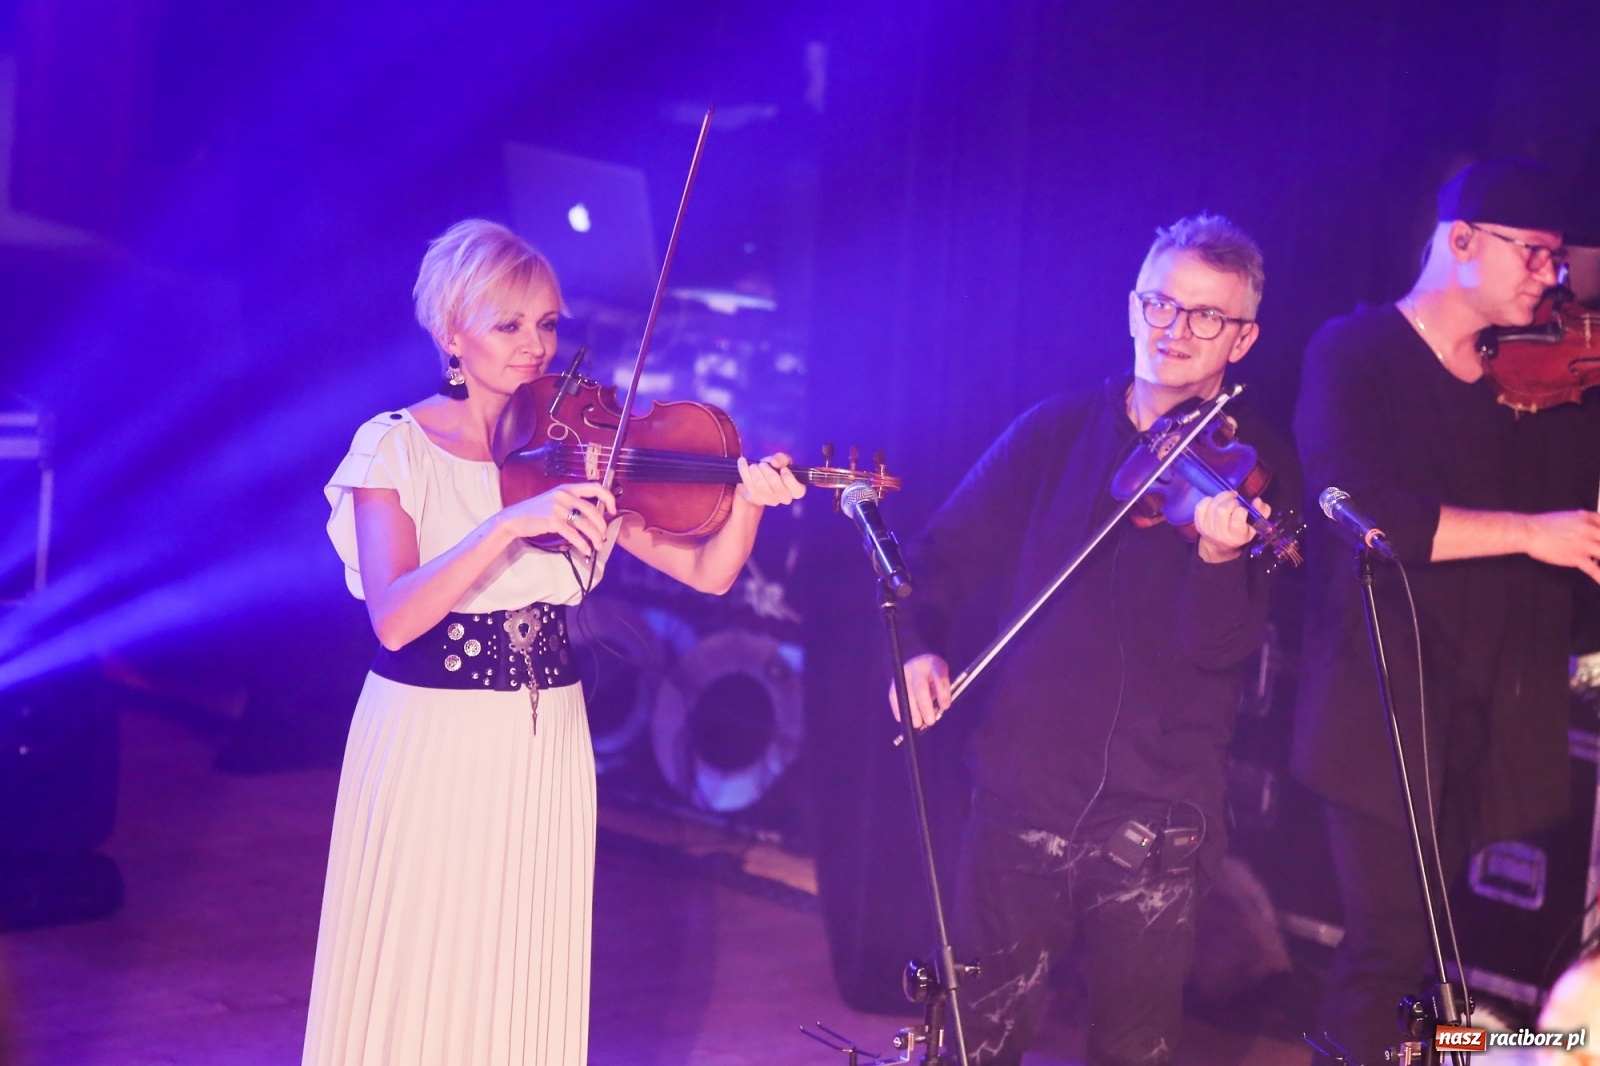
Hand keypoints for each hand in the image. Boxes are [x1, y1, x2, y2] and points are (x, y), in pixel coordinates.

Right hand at [499, 482, 616, 557]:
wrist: (515, 518)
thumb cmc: (538, 511)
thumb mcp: (557, 500)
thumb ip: (574, 503)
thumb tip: (596, 516)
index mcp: (568, 488)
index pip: (596, 487)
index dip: (609, 498)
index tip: (613, 511)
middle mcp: (564, 495)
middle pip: (593, 510)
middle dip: (602, 526)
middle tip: (603, 537)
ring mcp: (557, 507)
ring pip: (585, 523)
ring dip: (595, 537)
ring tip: (598, 546)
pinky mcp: (551, 520)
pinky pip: (573, 534)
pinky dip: (582, 544)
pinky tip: (585, 550)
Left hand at [737, 453, 806, 506]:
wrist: (757, 476)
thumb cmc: (774, 468)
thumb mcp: (781, 460)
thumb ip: (782, 459)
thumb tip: (774, 462)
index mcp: (795, 489)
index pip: (798, 491)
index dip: (790, 480)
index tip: (782, 469)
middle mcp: (784, 498)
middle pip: (776, 486)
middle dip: (768, 471)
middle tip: (763, 464)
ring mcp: (770, 501)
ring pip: (761, 485)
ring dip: (755, 471)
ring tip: (754, 465)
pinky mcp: (756, 500)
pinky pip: (749, 485)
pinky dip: (744, 471)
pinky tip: (743, 463)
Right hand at [893, 653, 951, 729]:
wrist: (918, 662)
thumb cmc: (933, 675)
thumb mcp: (942, 677)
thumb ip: (941, 690)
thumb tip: (939, 710)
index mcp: (934, 664)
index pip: (939, 677)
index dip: (942, 692)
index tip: (945, 707)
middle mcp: (918, 666)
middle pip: (920, 688)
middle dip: (925, 706)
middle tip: (930, 721)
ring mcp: (904, 673)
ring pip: (906, 693)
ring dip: (912, 711)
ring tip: (917, 724)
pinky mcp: (895, 680)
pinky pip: (893, 695)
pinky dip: (897, 708)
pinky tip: (901, 718)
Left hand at [1193, 491, 1267, 562]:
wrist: (1220, 545)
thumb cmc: (1241, 532)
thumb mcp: (1255, 526)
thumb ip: (1262, 512)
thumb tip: (1257, 501)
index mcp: (1237, 536)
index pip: (1238, 516)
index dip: (1241, 508)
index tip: (1243, 509)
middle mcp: (1220, 534)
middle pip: (1223, 509)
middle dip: (1231, 501)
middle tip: (1235, 502)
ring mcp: (1207, 529)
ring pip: (1213, 505)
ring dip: (1222, 497)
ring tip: (1228, 498)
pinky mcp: (1198, 524)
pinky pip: (1201, 506)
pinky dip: (1209, 500)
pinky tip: (1216, 501)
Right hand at [1524, 510, 1599, 583]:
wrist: (1529, 531)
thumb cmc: (1544, 525)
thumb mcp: (1569, 516)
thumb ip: (1585, 522)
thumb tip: (1593, 530)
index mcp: (1587, 518)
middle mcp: (1589, 529)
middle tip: (1599, 552)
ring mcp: (1583, 544)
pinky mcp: (1576, 557)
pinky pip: (1594, 569)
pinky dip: (1599, 577)